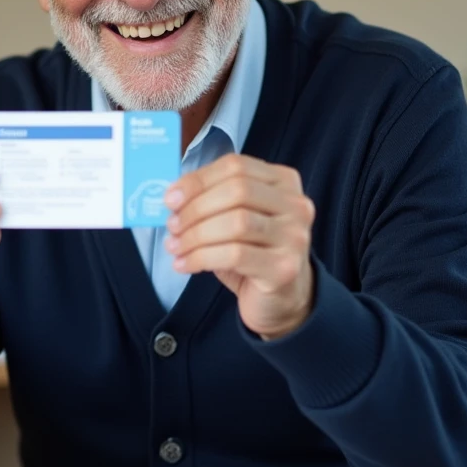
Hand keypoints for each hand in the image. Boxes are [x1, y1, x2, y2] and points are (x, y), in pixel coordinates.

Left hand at [163, 154, 315, 339]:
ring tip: (175, 246)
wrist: (280, 300)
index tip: (170, 198)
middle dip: (196, 208)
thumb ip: (212, 200)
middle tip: (172, 225)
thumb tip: (173, 198)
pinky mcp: (284, 268)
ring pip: (236, 223)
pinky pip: (235, 255)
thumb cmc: (251, 254)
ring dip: (196, 235)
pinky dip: (201, 258)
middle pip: (238, 191)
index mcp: (283, 181)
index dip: (198, 180)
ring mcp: (294, 236)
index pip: (236, 166)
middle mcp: (296, 205)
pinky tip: (184, 264)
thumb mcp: (234, 218)